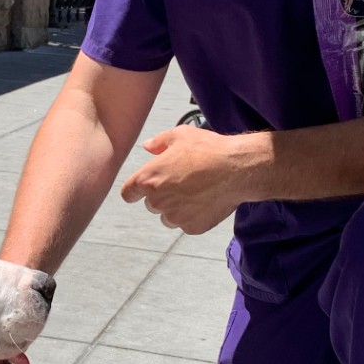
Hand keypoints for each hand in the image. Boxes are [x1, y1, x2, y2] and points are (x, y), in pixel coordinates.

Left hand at [119, 125, 264, 234]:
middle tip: (182, 183)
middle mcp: (157, 201)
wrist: (236, 170)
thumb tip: (147, 147)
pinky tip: (206, 201)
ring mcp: (175, 217)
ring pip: (168, 217)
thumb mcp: (180, 136)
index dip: (134, 191)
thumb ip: (159, 142)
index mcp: (148, 179)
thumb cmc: (208, 150)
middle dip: (162, 196)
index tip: (141, 190)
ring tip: (196, 193)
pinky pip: (186, 224)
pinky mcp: (192, 227)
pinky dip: (193, 217)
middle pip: (151, 205)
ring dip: (176, 209)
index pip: (128, 193)